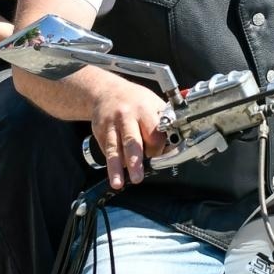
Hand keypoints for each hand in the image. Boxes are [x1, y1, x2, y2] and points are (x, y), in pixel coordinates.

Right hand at [87, 75, 168, 190]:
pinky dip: (111, 162)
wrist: (106, 91)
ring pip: (114, 148)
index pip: (153, 134)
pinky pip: (106, 150)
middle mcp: (126, 116)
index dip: (157, 148)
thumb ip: (162, 122)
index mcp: (144, 109)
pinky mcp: (99, 131)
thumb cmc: (135, 99)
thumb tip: (174, 145)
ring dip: (116, 167)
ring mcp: (111, 124)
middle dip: (135, 161)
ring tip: (118, 183)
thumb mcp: (153, 103)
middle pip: (132, 141)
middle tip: (138, 178)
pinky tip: (114, 172)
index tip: (158, 153)